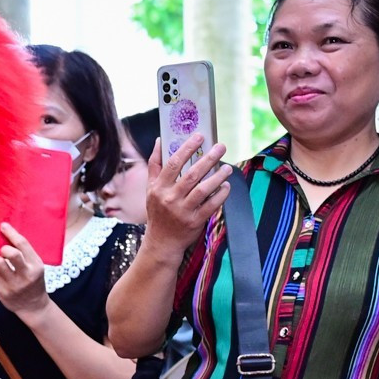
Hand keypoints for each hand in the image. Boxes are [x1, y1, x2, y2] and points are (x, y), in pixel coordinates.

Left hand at [0, 223, 49, 315]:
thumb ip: (25, 254)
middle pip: (11, 253)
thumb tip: (8, 235)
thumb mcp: (35, 267)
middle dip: (4, 248)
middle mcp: (26, 275)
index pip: (23, 244)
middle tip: (3, 250)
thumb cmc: (33, 281)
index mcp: (36, 265)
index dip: (11, 233)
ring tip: (2, 263)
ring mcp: (14, 284)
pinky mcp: (3, 292)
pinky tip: (3, 276)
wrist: (33, 306)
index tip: (3, 226)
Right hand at [143, 133, 231, 257]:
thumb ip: (155, 165)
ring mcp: (182, 211)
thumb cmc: (158, 212)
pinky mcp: (195, 221)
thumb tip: (159, 141)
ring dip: (217, 176)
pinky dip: (221, 194)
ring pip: (203, 189)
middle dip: (209, 158)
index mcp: (159, 188)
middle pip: (192, 174)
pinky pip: (211, 205)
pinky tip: (227, 186)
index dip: (187, 148)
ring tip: (227, 167)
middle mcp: (170, 198)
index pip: (173, 164)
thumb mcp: (150, 189)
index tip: (200, 136)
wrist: (161, 242)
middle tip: (221, 147)